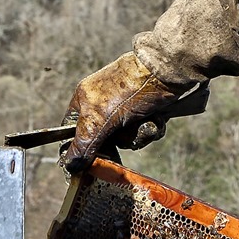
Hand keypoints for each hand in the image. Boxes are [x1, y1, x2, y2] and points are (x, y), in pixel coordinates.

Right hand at [59, 51, 180, 171]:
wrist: (168, 72)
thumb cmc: (130, 88)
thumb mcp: (101, 118)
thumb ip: (84, 142)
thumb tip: (70, 164)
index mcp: (84, 101)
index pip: (72, 132)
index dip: (80, 149)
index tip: (86, 166)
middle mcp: (102, 104)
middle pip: (102, 140)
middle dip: (118, 141)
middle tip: (123, 141)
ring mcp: (124, 109)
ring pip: (125, 138)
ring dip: (137, 135)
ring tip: (144, 121)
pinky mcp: (145, 111)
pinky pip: (142, 132)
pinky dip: (150, 128)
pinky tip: (156, 118)